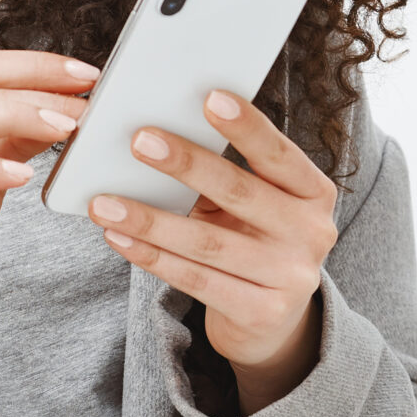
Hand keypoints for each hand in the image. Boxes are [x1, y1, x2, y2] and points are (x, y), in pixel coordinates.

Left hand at [90, 89, 340, 412]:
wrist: (272, 318)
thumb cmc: (250, 240)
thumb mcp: (250, 205)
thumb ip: (220, 175)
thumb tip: (152, 139)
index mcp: (313, 193)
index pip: (279, 155)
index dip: (248, 127)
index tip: (211, 98)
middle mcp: (312, 233)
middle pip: (240, 193)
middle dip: (187, 165)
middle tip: (139, 141)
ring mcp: (290, 276)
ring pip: (208, 243)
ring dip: (150, 220)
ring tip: (103, 203)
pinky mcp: (262, 313)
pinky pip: (196, 280)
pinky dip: (151, 257)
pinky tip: (118, 237)